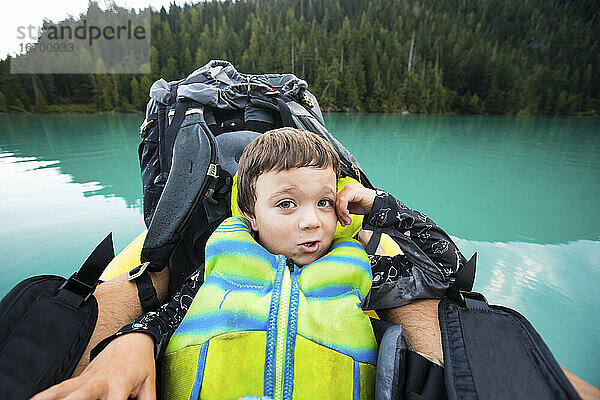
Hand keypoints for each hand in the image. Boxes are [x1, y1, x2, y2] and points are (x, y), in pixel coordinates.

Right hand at [31, 332, 155, 399]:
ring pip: (65, 389)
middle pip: (84, 393)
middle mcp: (101, 380)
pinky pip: (60, 387)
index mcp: (121, 382)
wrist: (133, 338)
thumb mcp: (149, 383)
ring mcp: (87, 378)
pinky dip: (47, 395)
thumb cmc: (141, 362)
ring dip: (51, 398)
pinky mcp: (80, 378)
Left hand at [335, 184, 376, 225]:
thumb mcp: (352, 209)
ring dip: (342, 214)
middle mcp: (347, 188)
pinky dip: (343, 209)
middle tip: (344, 223)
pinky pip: (343, 200)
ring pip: (339, 202)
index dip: (337, 213)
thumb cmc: (367, 206)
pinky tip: (348, 214)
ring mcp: (350, 188)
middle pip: (337, 202)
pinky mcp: (353, 190)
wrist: (378, 206)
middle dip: (340, 215)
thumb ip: (343, 210)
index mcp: (346, 191)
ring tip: (348, 221)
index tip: (342, 222)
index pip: (336, 202)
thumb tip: (336, 215)